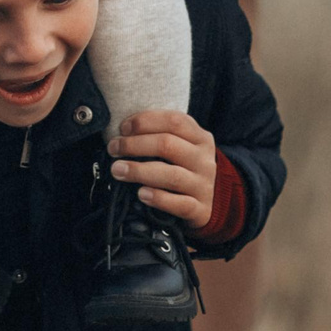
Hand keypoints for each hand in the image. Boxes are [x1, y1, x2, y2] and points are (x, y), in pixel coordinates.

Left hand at [109, 110, 217, 228]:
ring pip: (171, 175)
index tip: (123, 128)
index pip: (174, 121)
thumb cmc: (189, 169)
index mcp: (200, 138)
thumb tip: (124, 133)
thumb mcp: (186, 147)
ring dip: (139, 171)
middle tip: (113, 148)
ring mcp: (203, 185)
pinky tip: (141, 194)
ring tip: (117, 170)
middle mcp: (204, 160)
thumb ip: (164, 136)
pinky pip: (179, 204)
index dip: (145, 121)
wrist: (216, 202)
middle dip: (134, 145)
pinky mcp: (201, 209)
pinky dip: (158, 198)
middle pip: (167, 145)